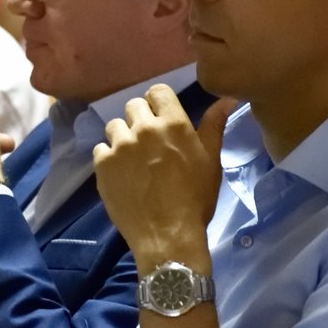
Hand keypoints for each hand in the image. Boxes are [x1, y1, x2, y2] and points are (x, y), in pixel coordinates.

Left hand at [93, 89, 235, 271]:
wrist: (168, 236)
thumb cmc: (196, 198)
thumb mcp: (211, 160)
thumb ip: (214, 125)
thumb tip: (226, 98)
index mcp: (173, 123)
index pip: (158, 91)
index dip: (159, 103)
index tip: (162, 119)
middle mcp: (143, 128)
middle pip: (133, 106)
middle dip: (140, 119)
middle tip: (149, 142)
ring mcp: (120, 146)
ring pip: (114, 126)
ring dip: (123, 137)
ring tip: (133, 159)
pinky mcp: (102, 165)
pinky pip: (101, 149)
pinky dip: (110, 158)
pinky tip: (122, 175)